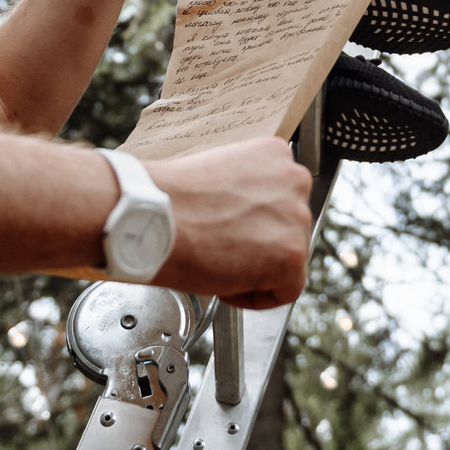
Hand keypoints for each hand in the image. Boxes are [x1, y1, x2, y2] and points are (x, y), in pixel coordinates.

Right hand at [150, 137, 312, 307]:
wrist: (152, 218)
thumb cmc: (168, 200)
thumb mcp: (216, 176)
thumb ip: (244, 191)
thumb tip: (245, 216)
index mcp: (275, 154)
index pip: (281, 199)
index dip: (251, 223)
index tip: (230, 230)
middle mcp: (294, 180)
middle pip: (287, 228)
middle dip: (258, 244)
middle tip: (222, 249)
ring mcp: (297, 217)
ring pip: (288, 259)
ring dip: (257, 268)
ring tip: (219, 262)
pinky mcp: (292, 255)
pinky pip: (285, 290)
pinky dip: (255, 295)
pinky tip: (226, 281)